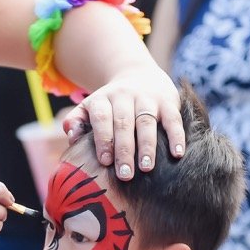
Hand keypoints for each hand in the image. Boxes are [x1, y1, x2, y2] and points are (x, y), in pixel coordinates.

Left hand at [61, 65, 183, 179]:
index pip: (102, 118)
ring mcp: (148, 98)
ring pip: (147, 122)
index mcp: (103, 100)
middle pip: (124, 124)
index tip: (105, 161)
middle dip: (124, 149)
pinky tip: (177, 153)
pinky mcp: (168, 101)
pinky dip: (176, 136)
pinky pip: (173, 119)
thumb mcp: (90, 107)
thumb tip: (72, 137)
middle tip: (125, 174)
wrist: (138, 74)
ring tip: (146, 168)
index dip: (103, 139)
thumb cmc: (111, 104)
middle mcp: (125, 97)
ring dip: (147, 146)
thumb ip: (77, 121)